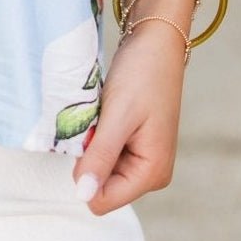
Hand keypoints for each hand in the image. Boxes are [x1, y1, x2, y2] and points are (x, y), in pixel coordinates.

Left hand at [72, 22, 186, 214]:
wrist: (156, 41)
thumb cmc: (142, 74)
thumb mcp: (118, 116)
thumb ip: (100, 157)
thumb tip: (83, 195)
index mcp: (152, 174)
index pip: (101, 200)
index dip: (84, 172)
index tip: (88, 137)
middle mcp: (150, 173)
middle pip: (99, 186)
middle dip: (88, 157)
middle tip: (96, 122)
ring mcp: (142, 159)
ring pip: (98, 168)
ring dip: (91, 144)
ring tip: (102, 115)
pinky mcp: (134, 145)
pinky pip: (103, 152)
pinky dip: (96, 134)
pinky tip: (104, 113)